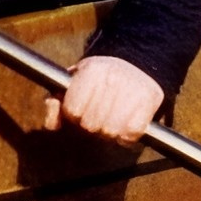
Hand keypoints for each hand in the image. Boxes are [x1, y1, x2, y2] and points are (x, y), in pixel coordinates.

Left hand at [46, 55, 165, 144]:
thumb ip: (55, 103)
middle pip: (90, 125)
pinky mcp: (149, 102)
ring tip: (111, 119)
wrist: (136, 64)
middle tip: (97, 114)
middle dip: (91, 124)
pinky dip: (127, 136)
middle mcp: (112, 78)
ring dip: (109, 132)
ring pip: (110, 132)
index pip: (73, 111)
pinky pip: (131, 134)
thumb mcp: (73, 82)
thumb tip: (52, 125)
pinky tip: (126, 124)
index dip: (73, 114)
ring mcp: (132, 90)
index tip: (80, 106)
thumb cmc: (97, 79)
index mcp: (91, 70)